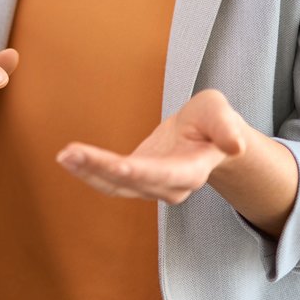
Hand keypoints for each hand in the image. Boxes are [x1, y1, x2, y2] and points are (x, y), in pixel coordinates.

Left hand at [56, 89, 247, 204]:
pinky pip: (109, 181)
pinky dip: (88, 171)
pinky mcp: (135, 179)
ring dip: (88, 172)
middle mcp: (170, 185)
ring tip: (63, 156)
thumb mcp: (222, 113)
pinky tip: (68, 158)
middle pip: (132, 182)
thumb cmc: (213, 121)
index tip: (120, 166)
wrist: (206, 134)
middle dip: (100, 169)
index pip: (166, 175)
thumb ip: (226, 129)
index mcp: (192, 169)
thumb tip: (235, 145)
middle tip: (69, 154)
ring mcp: (150, 186)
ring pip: (116, 185)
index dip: (143, 172)